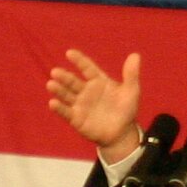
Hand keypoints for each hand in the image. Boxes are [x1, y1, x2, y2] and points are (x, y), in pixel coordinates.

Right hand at [47, 47, 142, 162]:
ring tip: (51, 84)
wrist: (122, 133)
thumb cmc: (126, 109)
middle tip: (55, 72)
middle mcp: (86, 91)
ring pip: (67, 95)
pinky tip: (53, 103)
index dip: (79, 61)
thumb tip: (135, 55)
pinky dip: (59, 108)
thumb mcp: (131, 91)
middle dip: (64, 77)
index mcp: (98, 81)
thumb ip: (131, 75)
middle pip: (73, 82)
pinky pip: (66, 112)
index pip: (87, 68)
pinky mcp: (76, 118)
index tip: (70, 53)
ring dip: (59, 90)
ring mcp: (80, 104)